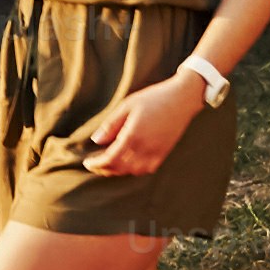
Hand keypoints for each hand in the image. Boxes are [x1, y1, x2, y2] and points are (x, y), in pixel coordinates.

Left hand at [83, 74, 201, 176]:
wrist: (183, 99)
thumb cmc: (154, 98)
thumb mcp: (127, 106)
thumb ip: (111, 125)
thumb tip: (96, 140)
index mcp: (133, 136)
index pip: (110, 159)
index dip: (96, 164)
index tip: (87, 163)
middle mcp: (144, 148)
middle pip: (119, 168)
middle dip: (104, 169)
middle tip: (94, 165)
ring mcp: (156, 153)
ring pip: (132, 171)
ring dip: (118, 171)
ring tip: (109, 164)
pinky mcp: (164, 153)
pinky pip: (146, 169)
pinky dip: (134, 170)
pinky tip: (128, 163)